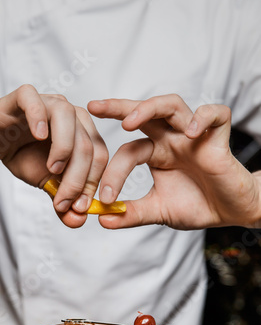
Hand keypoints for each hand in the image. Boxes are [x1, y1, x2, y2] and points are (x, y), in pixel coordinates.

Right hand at [0, 85, 108, 227]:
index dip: (92, 183)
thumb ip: (62, 199)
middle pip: (86, 142)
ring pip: (68, 117)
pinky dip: (38, 117)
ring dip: (64, 148)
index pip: (99, 156)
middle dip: (77, 177)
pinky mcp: (23, 96)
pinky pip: (34, 100)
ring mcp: (48, 101)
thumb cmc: (23, 156)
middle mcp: (71, 114)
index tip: (80, 208)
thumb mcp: (46, 182)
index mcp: (83, 132)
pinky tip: (38, 136)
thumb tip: (77, 221)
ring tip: (53, 170)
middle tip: (63, 201)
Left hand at [88, 94, 260, 229]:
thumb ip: (132, 213)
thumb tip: (101, 219)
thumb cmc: (197, 206)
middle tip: (94, 107)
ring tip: (128, 123)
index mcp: (156, 153)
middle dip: (118, 107)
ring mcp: (194, 135)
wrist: (231, 212)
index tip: (105, 198)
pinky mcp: (218, 137)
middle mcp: (171, 139)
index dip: (113, 171)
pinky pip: (215, 114)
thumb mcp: (159, 211)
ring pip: (171, 105)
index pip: (127, 149)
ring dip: (148, 108)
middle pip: (143, 112)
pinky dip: (203, 117)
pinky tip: (190, 133)